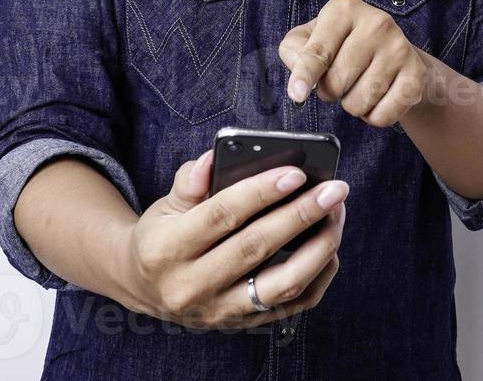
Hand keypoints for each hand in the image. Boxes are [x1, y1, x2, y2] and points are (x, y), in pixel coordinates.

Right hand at [115, 149, 346, 328]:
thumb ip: (190, 180)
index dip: (261, 192)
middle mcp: (192, 286)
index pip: (222, 215)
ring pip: (281, 285)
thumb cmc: (162, 235)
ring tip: (337, 215)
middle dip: (302, 214)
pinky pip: (291, 306)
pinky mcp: (241, 324)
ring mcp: (219, 311)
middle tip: (334, 189)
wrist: (145, 287)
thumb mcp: (165, 205)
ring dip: (318, 248)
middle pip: (257, 248)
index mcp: (167, 249)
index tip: (297, 172)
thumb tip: (213, 158)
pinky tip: (329, 248)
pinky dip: (318, 277)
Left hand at [278, 0, 432, 127]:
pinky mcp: (416, 73)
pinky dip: (374, 116)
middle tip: (340, 79)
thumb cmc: (345, 45)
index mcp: (344, 9)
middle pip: (336, 82)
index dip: (305, 75)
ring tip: (360, 86)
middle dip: (330, 91)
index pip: (318, 51)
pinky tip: (379, 98)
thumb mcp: (312, 37)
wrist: (397, 54)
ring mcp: (399, 47)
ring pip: (359, 102)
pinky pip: (383, 115)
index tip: (297, 94)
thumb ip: (294, 51)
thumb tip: (299, 82)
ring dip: (352, 105)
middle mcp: (376, 22)